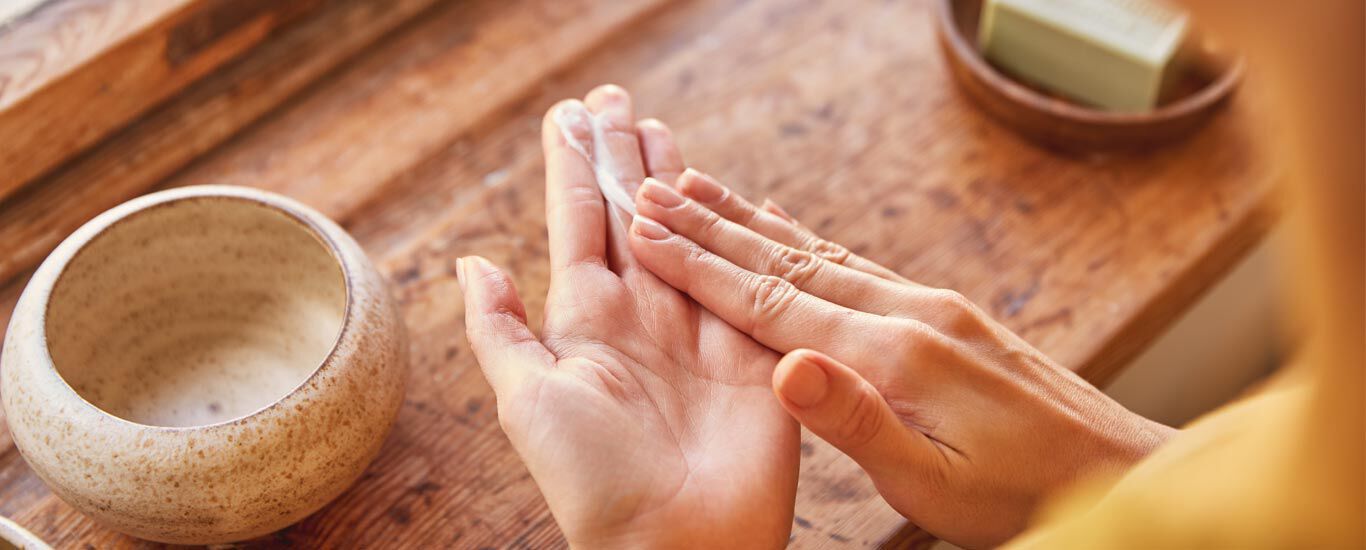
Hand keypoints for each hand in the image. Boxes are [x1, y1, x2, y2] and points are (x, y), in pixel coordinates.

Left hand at [457, 86, 797, 548]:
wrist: (676, 541)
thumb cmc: (591, 480)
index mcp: (586, 322)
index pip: (579, 223)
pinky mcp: (755, 346)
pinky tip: (733, 192)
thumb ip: (499, 329)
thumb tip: (472, 262)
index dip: (576, 167)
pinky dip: (741, 230)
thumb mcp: (525, 398)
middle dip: (626, 157)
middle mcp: (643, 316)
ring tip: (663, 126)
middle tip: (619, 102)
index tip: (571, 116)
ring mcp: (701, 328)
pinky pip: (748, 275)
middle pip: (634, 215)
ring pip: (688, 232)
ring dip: (676, 179)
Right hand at [625, 166, 1174, 547]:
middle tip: (651, 191)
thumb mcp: (933, 483)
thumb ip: (856, 423)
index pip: (774, 303)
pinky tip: (786, 229)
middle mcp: (909, 313)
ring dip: (752, 223)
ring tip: (700, 190)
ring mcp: (931, 306)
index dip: (703, 269)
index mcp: (893, 355)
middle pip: (789, 261)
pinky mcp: (946, 314)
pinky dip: (805, 240)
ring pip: (820, 252)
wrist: (1116, 470)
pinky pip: (856, 264)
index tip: (646, 233)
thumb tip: (786, 365)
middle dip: (712, 228)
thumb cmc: (1021, 493)